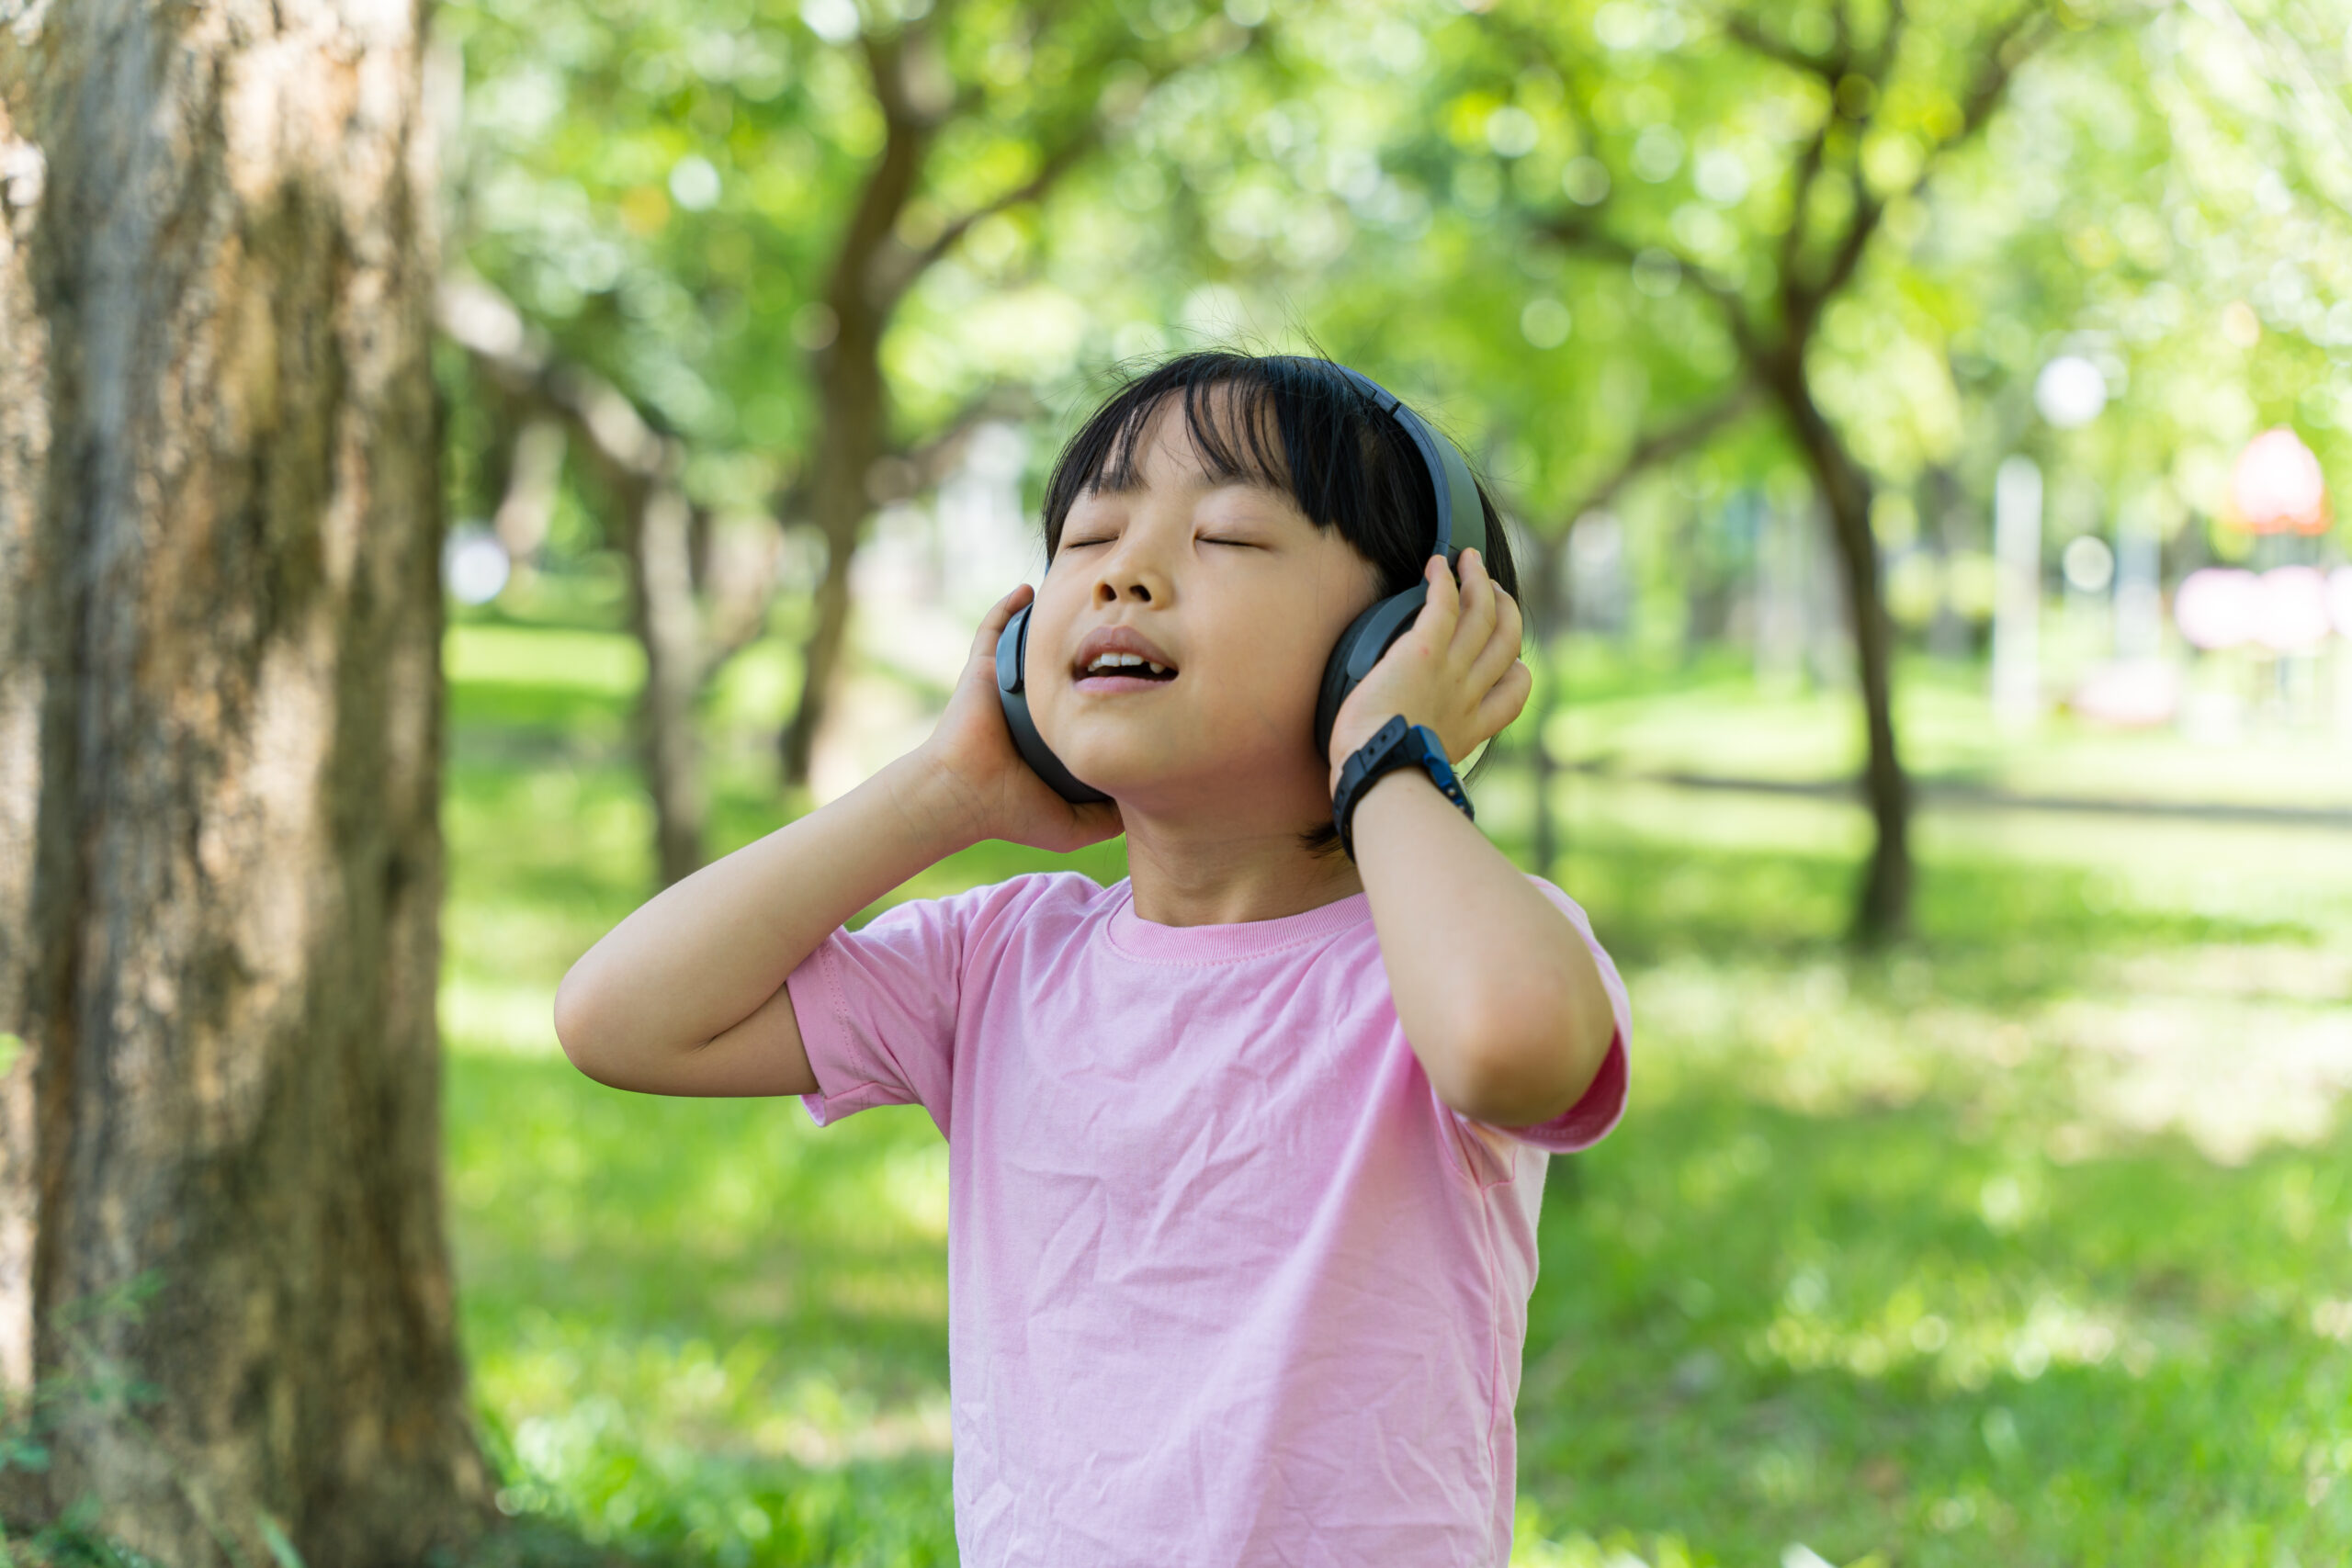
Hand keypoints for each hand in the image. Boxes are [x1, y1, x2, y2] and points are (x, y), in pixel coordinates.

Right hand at [904, 583, 1125, 852]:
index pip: (1091, 702)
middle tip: (1127, 628)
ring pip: (1034, 642)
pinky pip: (994, 627)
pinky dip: (1008, 605)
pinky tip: (1028, 589)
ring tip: (1087, 599)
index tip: (1149, 673)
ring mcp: (1008, 683)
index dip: (1117, 686)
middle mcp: (1035, 705)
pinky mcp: (983, 668)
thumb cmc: (1012, 811)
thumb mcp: (1074, 826)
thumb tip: (1151, 805)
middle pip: (1068, 666)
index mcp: (1056, 733)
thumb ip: (1110, 819)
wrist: (963, 796)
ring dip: (1055, 619)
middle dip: (1094, 646)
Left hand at [1325, 548, 1530, 793]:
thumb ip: (1426, 749)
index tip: (1511, 659)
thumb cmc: (1381, 774)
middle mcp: (1469, 694)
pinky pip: (1444, 605)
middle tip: (1493, 590)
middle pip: (1507, 640)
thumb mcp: (1419, 766)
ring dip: (1479, 580)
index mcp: (1470, 727)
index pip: (1515, 690)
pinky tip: (1438, 563)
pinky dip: (1445, 579)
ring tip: (1471, 560)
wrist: (1376, 769)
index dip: (1518, 668)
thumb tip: (1407, 754)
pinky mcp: (1424, 651)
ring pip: (1482, 613)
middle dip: (1506, 609)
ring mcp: (1451, 670)